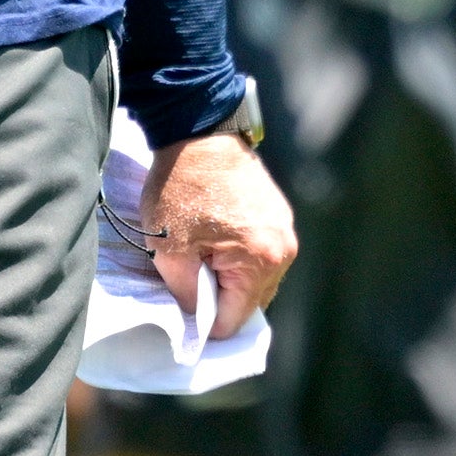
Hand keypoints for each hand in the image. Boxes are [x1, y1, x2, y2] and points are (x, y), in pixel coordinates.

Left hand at [142, 132, 297, 336]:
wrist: (199, 131)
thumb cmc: (181, 190)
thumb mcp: (170, 250)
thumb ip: (186, 295)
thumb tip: (197, 321)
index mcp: (261, 263)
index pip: (235, 321)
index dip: (206, 324)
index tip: (183, 309)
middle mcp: (284, 251)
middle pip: (251, 302)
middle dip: (221, 300)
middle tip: (188, 278)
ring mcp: (285, 231)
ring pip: (257, 279)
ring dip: (231, 278)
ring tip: (201, 254)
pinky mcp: (280, 214)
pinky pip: (262, 254)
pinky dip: (240, 257)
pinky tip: (215, 238)